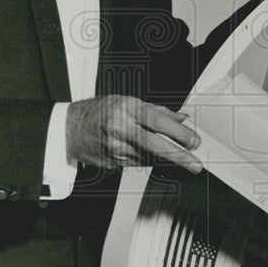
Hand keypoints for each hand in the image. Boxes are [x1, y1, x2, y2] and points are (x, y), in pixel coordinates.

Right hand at [66, 95, 202, 173]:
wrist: (71, 129)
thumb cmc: (100, 111)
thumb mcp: (128, 102)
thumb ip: (157, 111)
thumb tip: (181, 118)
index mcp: (127, 109)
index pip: (159, 121)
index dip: (179, 133)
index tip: (194, 141)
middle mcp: (121, 128)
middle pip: (155, 145)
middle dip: (179, 157)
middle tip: (195, 164)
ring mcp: (116, 147)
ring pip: (150, 157)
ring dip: (167, 159)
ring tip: (181, 158)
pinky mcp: (113, 162)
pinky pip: (139, 163)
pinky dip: (151, 160)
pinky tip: (156, 156)